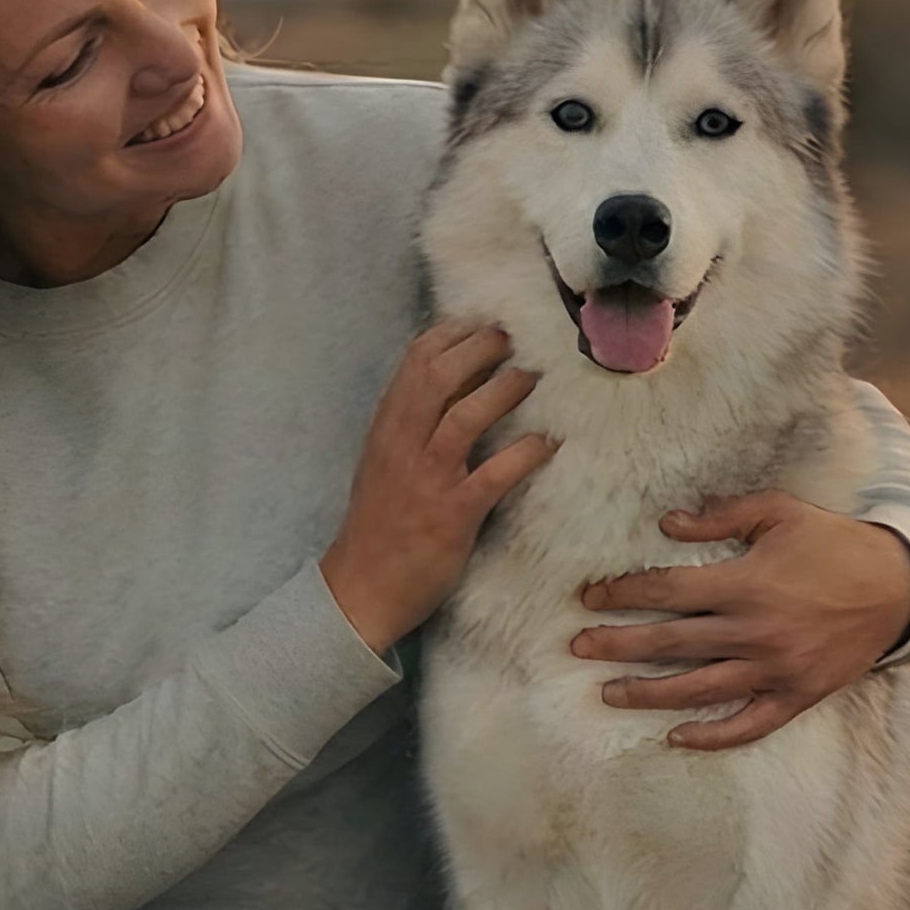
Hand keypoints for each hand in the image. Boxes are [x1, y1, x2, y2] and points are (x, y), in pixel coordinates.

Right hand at [320, 322, 556, 653]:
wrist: (362, 586)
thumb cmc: (377, 523)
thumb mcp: (383, 461)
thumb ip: (409, 423)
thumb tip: (449, 384)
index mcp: (387, 427)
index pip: (415, 361)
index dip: (452, 333)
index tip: (481, 322)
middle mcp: (404, 444)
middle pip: (441, 375)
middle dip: (480, 348)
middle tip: (512, 340)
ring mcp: (429, 478)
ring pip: (467, 416)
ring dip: (504, 390)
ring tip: (530, 378)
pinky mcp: (454, 514)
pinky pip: (495, 475)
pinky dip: (525, 453)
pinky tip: (547, 444)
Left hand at [568, 491, 909, 749]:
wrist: (898, 587)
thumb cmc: (834, 543)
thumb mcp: (780, 512)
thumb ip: (722, 517)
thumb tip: (669, 522)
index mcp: (747, 583)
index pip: (668, 591)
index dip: (623, 594)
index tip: (590, 598)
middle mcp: (756, 632)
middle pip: (671, 644)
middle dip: (618, 645)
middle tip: (577, 647)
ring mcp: (776, 670)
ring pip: (699, 689)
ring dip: (648, 694)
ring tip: (608, 694)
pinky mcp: (797, 696)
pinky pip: (749, 725)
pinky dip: (713, 736)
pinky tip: (677, 737)